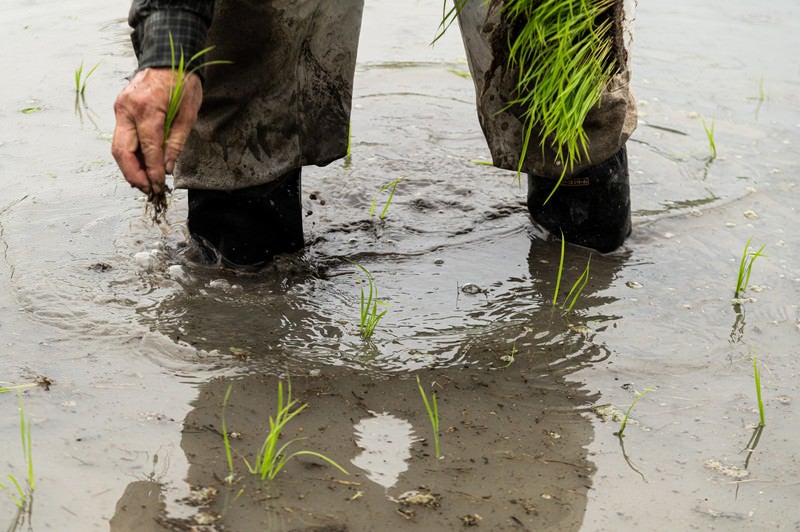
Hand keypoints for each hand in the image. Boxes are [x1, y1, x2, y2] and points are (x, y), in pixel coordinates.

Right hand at [111, 68, 202, 195]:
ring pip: (117, 147)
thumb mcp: (188, 113)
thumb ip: (176, 141)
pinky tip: (142, 165)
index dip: (153, 171)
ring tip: (145, 182)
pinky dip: (130, 155)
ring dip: (130, 168)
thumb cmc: (182, 82)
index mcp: (148, 109)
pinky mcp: (119, 109)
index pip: (148, 149)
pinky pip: (121, 138)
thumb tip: (168, 167)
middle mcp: (128, 109)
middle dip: (134, 175)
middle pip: (122, 151)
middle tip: (148, 189)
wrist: (168, 58)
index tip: (159, 185)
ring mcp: (120, 108)